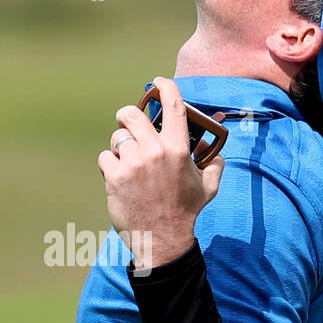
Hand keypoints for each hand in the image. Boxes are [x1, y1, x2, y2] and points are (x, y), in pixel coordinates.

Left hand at [97, 77, 225, 268]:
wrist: (161, 239)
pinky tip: (118, 178)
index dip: (165, 87)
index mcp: (178, 149)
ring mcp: (133, 163)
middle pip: (131, 115)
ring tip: (128, 163)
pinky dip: (109, 165)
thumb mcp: (208, 187)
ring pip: (117, 138)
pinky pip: (105, 157)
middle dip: (127, 116)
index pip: (173, 107)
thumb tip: (217, 152)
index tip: (158, 82)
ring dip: (120, 148)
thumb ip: (214, 165)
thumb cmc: (185, 212)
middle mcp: (155, 152)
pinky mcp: (114, 176)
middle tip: (127, 124)